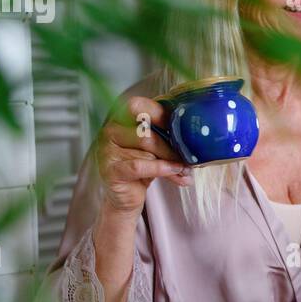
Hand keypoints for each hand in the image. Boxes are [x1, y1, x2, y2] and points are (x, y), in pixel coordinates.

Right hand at [96, 95, 191, 216]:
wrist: (126, 196)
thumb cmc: (142, 165)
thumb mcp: (154, 146)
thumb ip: (164, 134)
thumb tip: (192, 134)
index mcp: (119, 118)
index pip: (136, 105)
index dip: (158, 113)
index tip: (179, 125)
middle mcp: (110, 131)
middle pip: (145, 130)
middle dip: (170, 144)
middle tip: (187, 155)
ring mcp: (107, 150)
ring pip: (146, 147)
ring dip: (171, 159)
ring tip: (185, 169)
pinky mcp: (111, 170)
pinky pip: (139, 165)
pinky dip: (162, 168)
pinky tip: (175, 172)